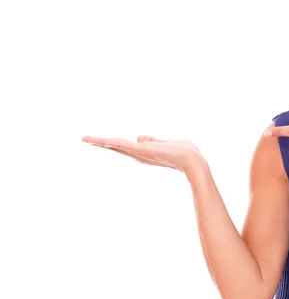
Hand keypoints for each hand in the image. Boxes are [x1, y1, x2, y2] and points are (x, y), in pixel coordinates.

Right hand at [81, 135, 204, 173]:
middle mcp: (140, 155)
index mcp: (144, 152)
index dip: (111, 143)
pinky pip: (127, 146)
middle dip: (101, 143)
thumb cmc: (183, 152)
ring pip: (118, 146)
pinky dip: (115, 143)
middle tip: (84, 139)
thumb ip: (152, 141)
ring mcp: (141, 154)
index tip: (98, 141)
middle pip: (117, 147)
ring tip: (86, 138)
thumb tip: (138, 137)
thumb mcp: (165, 143)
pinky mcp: (144, 151)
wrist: (193, 161)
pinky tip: (104, 141)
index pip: (124, 146)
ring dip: (102, 142)